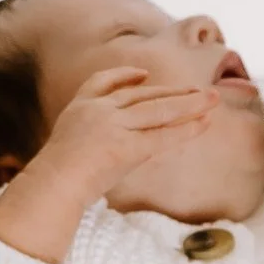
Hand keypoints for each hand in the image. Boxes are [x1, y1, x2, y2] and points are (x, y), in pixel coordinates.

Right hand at [0, 68, 223, 263]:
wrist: (50, 189)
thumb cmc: (53, 180)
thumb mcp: (62, 150)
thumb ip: (84, 143)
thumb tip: (102, 152)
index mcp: (78, 108)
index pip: (101, 82)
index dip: (124, 76)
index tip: (142, 75)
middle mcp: (98, 110)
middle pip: (141, 95)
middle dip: (172, 93)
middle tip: (200, 90)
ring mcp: (113, 126)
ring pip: (158, 110)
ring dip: (189, 104)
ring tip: (213, 99)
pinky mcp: (126, 147)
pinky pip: (163, 136)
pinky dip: (186, 130)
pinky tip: (204, 124)